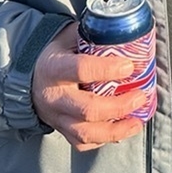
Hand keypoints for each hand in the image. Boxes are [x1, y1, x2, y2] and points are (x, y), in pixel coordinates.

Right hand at [32, 24, 151, 149]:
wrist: (31, 77)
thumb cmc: (57, 54)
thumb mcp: (69, 37)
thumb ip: (93, 34)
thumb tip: (125, 29)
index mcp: (55, 68)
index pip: (81, 70)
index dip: (107, 69)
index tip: (129, 66)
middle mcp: (55, 97)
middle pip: (87, 109)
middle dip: (118, 106)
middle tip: (140, 96)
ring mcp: (57, 117)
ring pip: (85, 132)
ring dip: (116, 129)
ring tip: (137, 121)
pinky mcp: (61, 130)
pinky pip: (83, 142)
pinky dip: (105, 139)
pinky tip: (122, 130)